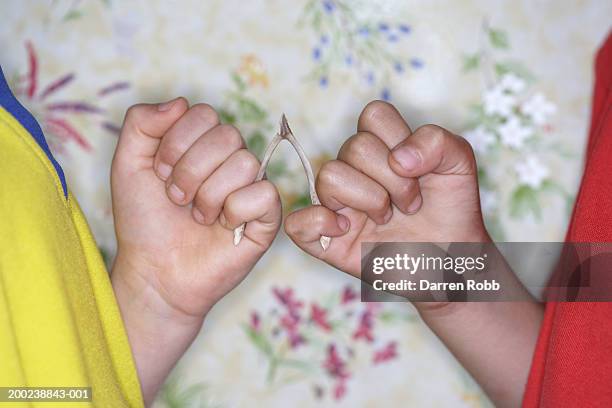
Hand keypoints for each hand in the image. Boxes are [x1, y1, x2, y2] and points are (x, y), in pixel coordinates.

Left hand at [110, 98, 280, 404]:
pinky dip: (234, 212)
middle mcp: (231, 160)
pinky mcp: (266, 217)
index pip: (204, 114)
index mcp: (203, 144)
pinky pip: (263, 194)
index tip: (160, 174)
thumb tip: (180, 101)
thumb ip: (142, 122)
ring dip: (209, 195)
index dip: (177, 142)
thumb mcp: (128, 164)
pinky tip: (222, 227)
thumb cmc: (144, 221)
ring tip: (197, 215)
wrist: (154, 271)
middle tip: (177, 198)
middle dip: (190, 170)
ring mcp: (251, 187)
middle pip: (227, 135)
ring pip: (245, 163)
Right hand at [284, 100, 489, 277]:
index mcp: (381, 146)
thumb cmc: (451, 211)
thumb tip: (398, 158)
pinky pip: (297, 224)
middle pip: (354, 147)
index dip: (398, 141)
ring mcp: (337, 204)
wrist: (453, 261)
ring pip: (329, 176)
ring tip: (388, 219)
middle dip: (393, 180)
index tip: (419, 172)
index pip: (373, 115)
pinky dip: (319, 223)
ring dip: (369, 200)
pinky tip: (347, 230)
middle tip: (411, 204)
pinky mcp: (327, 240)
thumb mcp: (460, 164)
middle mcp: (355, 170)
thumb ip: (438, 141)